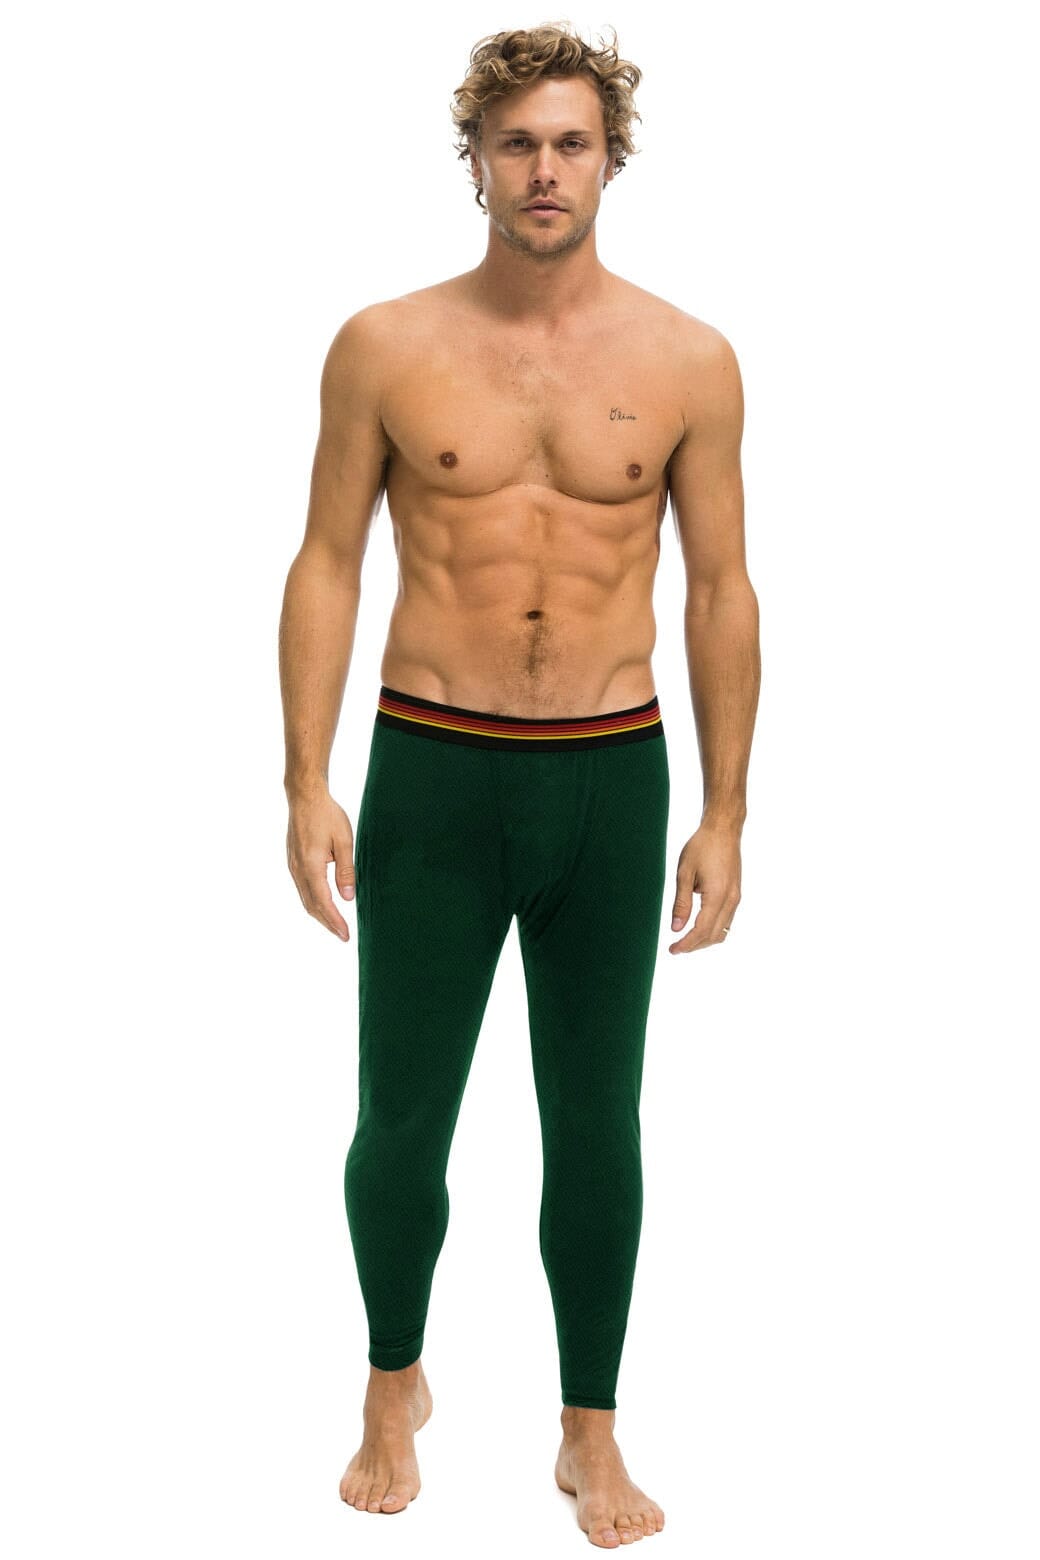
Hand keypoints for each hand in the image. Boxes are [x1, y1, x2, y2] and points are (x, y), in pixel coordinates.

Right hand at [286, 788, 356, 941]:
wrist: (304, 797)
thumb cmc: (327, 815)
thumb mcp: (344, 841)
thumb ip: (346, 870)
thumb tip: (347, 897)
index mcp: (311, 866)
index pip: (323, 902)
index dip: (334, 921)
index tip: (345, 935)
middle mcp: (298, 869)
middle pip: (311, 905)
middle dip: (327, 923)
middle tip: (342, 935)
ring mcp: (293, 866)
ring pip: (305, 898)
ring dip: (319, 914)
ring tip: (334, 924)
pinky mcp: (293, 861)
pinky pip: (302, 888)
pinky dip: (313, 901)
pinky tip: (323, 903)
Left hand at [668, 822, 741, 954]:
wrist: (723, 830)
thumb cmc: (702, 847)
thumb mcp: (684, 873)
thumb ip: (681, 903)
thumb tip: (676, 929)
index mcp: (717, 896)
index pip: (701, 930)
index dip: (686, 944)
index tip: (672, 950)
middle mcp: (731, 900)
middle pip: (713, 936)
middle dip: (694, 946)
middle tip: (675, 948)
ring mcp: (736, 898)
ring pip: (722, 931)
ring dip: (704, 940)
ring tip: (686, 940)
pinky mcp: (736, 894)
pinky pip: (727, 921)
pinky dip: (713, 930)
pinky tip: (699, 927)